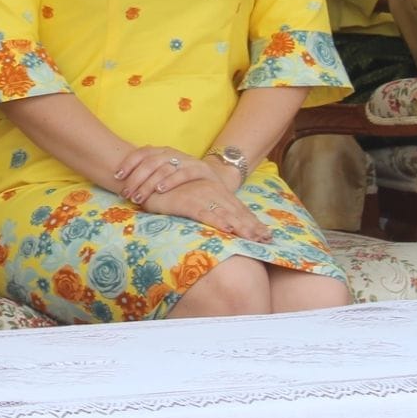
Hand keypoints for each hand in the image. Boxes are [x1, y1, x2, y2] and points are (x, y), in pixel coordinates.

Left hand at [114, 146, 201, 204]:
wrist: (216, 180)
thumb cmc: (184, 181)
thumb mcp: (164, 174)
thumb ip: (148, 174)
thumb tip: (123, 182)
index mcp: (162, 151)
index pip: (142, 153)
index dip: (128, 163)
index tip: (117, 176)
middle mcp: (173, 153)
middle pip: (150, 162)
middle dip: (135, 178)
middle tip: (126, 193)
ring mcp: (187, 160)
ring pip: (164, 167)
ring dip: (148, 183)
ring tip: (138, 195)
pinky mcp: (201, 169)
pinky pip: (183, 173)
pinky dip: (170, 181)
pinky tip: (160, 190)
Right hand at [143, 175, 272, 241]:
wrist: (149, 178)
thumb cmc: (171, 191)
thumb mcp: (195, 198)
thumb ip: (210, 208)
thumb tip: (227, 223)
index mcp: (216, 192)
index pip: (239, 209)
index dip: (252, 223)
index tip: (267, 236)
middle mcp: (211, 192)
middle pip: (236, 212)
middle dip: (252, 227)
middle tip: (267, 240)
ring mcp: (200, 196)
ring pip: (225, 213)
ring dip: (240, 226)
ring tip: (253, 238)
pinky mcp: (185, 201)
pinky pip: (203, 212)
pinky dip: (215, 220)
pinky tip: (226, 228)